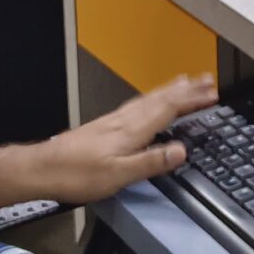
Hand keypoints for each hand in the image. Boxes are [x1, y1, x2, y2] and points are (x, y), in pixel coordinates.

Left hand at [23, 74, 217, 202]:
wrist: (42, 169)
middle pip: (160, 99)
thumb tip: (181, 151)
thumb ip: (151, 162)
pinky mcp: (104, 126)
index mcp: (131, 130)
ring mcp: (113, 121)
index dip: (191, 99)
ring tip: (183, 81)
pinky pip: (136, 105)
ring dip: (169, 90)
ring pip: (148, 99)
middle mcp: (124, 121)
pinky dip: (151, 98)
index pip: (168, 109)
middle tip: (205, 79)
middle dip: (185, 89)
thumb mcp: (119, 174)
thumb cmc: (77, 174)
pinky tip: (148, 101)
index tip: (211, 92)